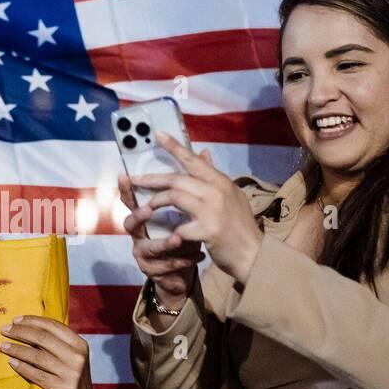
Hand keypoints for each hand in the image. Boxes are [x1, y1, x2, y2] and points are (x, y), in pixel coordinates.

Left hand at [0, 315, 92, 388]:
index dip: (32, 321)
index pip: (53, 326)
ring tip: (2, 346)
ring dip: (17, 349)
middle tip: (4, 330)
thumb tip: (25, 324)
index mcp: (80, 345)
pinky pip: (36, 375)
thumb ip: (55, 342)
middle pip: (43, 338)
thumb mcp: (69, 356)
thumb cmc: (68, 376)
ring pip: (37, 356)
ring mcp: (71, 374)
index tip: (15, 320)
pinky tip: (11, 362)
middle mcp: (77, 358)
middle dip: (20, 332)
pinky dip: (21, 367)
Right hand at [118, 170, 204, 309]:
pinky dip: (181, 260)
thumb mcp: (192, 210)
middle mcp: (140, 234)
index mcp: (147, 216)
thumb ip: (195, 183)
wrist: (187, 271)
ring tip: (178, 238)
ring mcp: (144, 253)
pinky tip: (198, 256)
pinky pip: (163, 266)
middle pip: (129, 223)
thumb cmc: (186, 237)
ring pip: (147, 247)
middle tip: (149, 209)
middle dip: (139, 215)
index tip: (124, 175)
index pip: (133, 199)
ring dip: (163, 242)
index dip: (126, 189)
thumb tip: (204, 153)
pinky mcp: (153, 271)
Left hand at [129, 132, 263, 285]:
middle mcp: (217, 191)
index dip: (174, 147)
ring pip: (175, 197)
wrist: (253, 253)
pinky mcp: (208, 230)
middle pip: (178, 178)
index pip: (194, 160)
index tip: (158, 134)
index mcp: (221, 182)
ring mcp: (213, 210)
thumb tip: (204, 152)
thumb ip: (213, 176)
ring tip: (148, 207)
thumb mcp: (230, 195)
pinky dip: (171, 231)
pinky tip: (167, 235)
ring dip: (157, 201)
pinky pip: (180, 227)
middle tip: (135, 179)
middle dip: (153, 178)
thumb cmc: (239, 225)